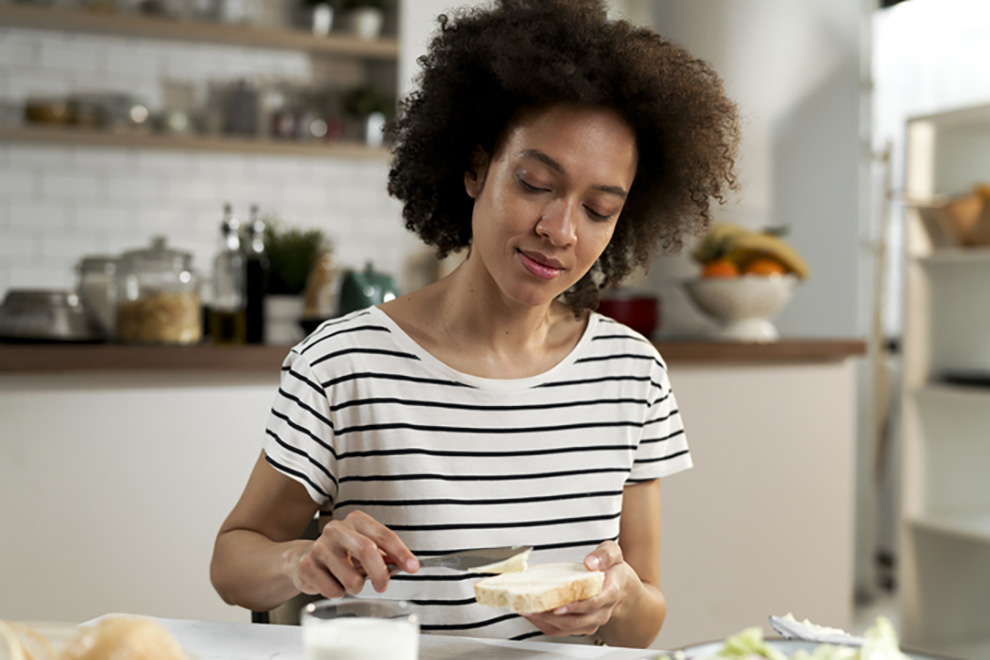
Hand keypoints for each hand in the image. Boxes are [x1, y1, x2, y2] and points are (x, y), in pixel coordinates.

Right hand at [290, 510, 419, 597]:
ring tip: (350, 581)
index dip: (401, 553)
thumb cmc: (342, 554)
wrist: (304, 559)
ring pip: (351, 578)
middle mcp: (337, 529)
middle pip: (367, 550)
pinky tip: (332, 583)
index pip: (384, 535)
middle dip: (380, 574)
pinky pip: (333, 590)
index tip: (413, 567)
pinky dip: (338, 593)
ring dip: (356, 587)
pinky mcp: (306, 565)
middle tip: (382, 585)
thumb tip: (408, 565)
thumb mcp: (365, 548)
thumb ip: (386, 555)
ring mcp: (320, 546)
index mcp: (356, 520)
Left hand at [521, 541, 637, 637]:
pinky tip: (534, 614)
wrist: (620, 585)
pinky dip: (546, 625)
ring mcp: (592, 621)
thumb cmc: (613, 568)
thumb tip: (590, 562)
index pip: (592, 604)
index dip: (575, 606)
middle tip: (532, 608)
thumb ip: (604, 554)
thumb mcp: (613, 553)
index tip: (558, 605)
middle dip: (552, 616)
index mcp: (610, 593)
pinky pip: (563, 630)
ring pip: (567, 628)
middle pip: (576, 621)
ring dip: (546, 622)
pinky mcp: (582, 626)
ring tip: (527, 610)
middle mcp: (601, 612)